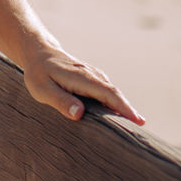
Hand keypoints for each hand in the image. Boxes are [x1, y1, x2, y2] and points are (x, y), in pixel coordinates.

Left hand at [22, 43, 145, 125]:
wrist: (39, 52)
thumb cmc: (38, 73)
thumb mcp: (42, 89)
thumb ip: (60, 101)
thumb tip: (79, 114)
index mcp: (82, 78)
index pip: (108, 93)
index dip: (123, 107)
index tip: (136, 120)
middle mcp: (91, 75)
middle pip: (115, 93)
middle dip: (129, 109)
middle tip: (141, 127)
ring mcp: (93, 75)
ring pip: (112, 91)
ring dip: (123, 106)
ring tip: (134, 124)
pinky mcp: (91, 78)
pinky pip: (107, 90)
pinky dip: (115, 101)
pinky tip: (118, 114)